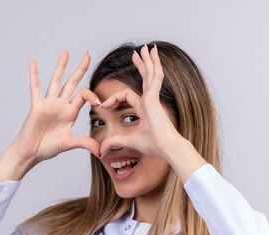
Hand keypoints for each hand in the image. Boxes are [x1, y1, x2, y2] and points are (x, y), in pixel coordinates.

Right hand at [9, 49, 101, 163]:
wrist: (31, 152)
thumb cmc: (47, 148)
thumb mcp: (69, 143)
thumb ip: (85, 143)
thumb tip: (101, 151)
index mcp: (70, 113)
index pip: (83, 96)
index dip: (92, 96)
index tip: (100, 103)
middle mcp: (60, 105)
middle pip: (72, 83)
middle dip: (80, 69)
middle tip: (87, 54)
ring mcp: (48, 103)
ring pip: (56, 81)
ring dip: (61, 66)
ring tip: (66, 52)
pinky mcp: (37, 105)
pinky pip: (35, 87)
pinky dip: (33, 74)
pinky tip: (32, 61)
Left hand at [97, 44, 190, 158]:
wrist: (167, 147)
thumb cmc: (154, 145)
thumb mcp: (128, 141)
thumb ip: (114, 142)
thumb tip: (102, 151)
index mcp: (145, 109)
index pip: (127, 96)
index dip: (113, 98)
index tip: (103, 106)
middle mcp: (150, 101)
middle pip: (145, 78)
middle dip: (141, 65)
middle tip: (137, 53)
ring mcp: (153, 98)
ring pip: (150, 74)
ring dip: (148, 60)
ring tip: (146, 48)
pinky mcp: (154, 97)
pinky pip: (155, 77)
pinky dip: (154, 65)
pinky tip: (153, 54)